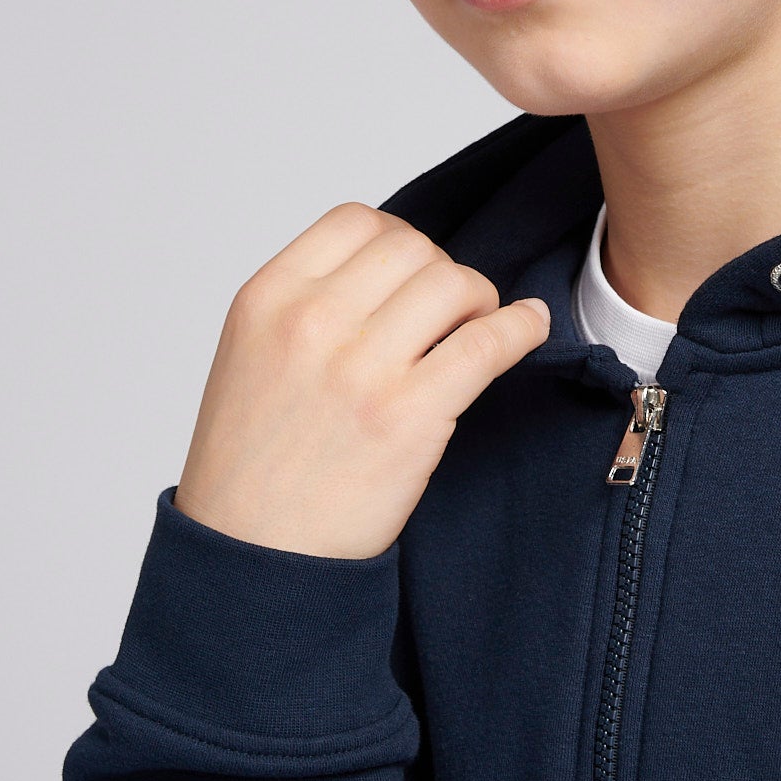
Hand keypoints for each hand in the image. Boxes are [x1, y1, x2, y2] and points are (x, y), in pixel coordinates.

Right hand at [173, 202, 551, 557]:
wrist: (253, 559)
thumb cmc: (253, 465)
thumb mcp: (251, 356)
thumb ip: (309, 303)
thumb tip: (395, 270)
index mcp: (266, 299)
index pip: (357, 221)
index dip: (399, 240)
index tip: (413, 273)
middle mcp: (310, 322)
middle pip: (413, 247)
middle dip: (442, 273)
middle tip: (449, 312)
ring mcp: (361, 368)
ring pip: (454, 284)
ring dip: (478, 301)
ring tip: (474, 331)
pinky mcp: (409, 416)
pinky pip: (487, 342)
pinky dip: (521, 327)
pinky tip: (529, 327)